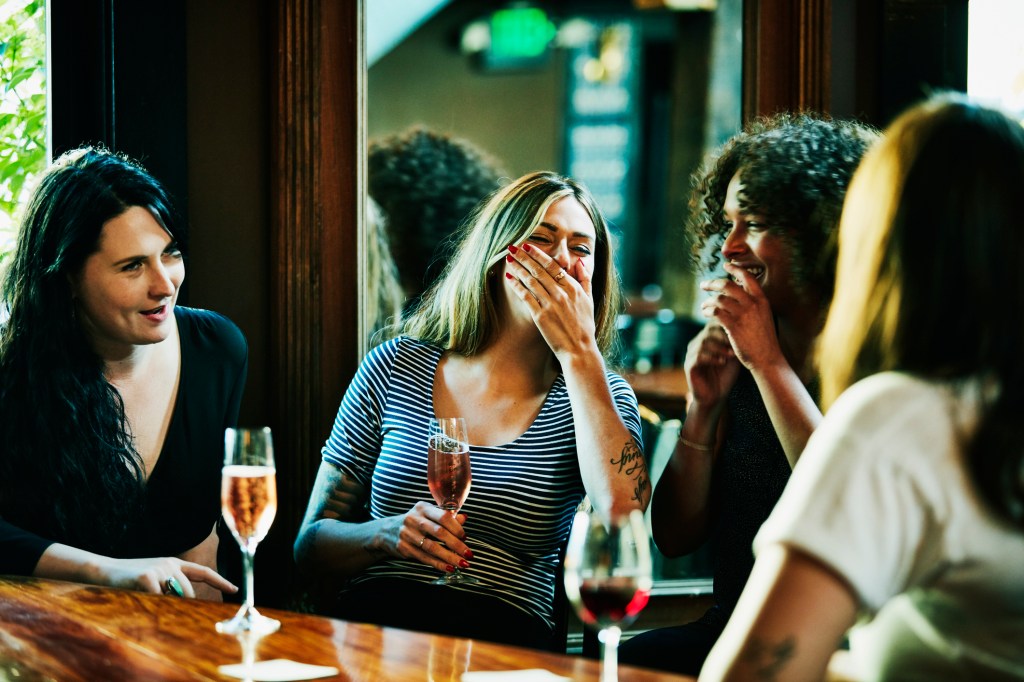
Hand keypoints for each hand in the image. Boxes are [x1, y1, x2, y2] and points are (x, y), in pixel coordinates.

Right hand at [91, 556, 237, 597]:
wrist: (104, 571)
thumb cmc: (130, 581)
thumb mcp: (155, 581)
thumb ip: (171, 589)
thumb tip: (188, 604)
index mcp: (174, 564)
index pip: (203, 572)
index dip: (219, 581)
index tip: (234, 588)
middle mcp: (170, 563)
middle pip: (188, 593)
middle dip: (179, 604)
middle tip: (159, 604)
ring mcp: (160, 568)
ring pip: (174, 598)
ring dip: (161, 604)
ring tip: (145, 596)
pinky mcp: (147, 577)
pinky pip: (157, 600)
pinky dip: (148, 604)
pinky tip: (137, 595)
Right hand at [389, 501, 471, 573]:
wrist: (386, 531)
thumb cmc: (414, 522)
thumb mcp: (427, 515)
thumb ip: (445, 517)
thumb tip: (464, 518)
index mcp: (422, 508)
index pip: (443, 516)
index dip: (457, 528)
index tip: (465, 538)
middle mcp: (414, 519)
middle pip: (439, 533)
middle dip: (456, 545)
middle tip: (469, 555)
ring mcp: (407, 534)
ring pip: (432, 548)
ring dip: (449, 557)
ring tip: (462, 564)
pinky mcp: (403, 548)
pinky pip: (424, 558)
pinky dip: (438, 564)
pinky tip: (449, 568)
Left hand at [505, 244, 597, 359]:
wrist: (579, 349)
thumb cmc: (584, 326)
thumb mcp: (590, 299)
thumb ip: (585, 278)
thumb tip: (579, 261)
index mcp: (573, 288)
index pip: (553, 265)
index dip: (538, 254)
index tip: (527, 245)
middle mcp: (561, 293)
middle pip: (539, 270)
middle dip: (524, 257)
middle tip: (512, 247)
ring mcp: (550, 304)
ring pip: (531, 281)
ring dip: (518, 268)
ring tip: (508, 259)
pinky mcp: (541, 316)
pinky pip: (526, 297)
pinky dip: (517, 286)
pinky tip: (509, 278)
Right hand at [684, 322, 740, 408]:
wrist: (715, 397)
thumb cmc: (725, 376)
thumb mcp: (733, 357)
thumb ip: (734, 344)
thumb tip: (745, 329)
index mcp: (706, 340)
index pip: (713, 325)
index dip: (726, 327)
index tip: (740, 335)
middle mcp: (696, 345)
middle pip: (707, 331)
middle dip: (723, 336)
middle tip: (735, 344)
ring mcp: (691, 355)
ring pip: (703, 343)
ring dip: (719, 348)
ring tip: (731, 355)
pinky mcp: (689, 366)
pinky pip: (698, 357)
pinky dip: (712, 358)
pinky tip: (722, 362)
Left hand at [699, 263, 782, 370]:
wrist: (767, 358)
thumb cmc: (763, 338)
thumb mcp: (763, 316)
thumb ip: (752, 303)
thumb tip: (737, 290)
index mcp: (762, 300)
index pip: (748, 277)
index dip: (736, 269)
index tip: (726, 265)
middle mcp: (753, 304)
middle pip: (728, 285)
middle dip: (713, 283)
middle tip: (703, 285)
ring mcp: (743, 315)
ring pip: (719, 299)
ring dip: (708, 301)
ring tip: (703, 305)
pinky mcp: (733, 326)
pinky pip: (715, 312)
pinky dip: (708, 310)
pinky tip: (706, 313)